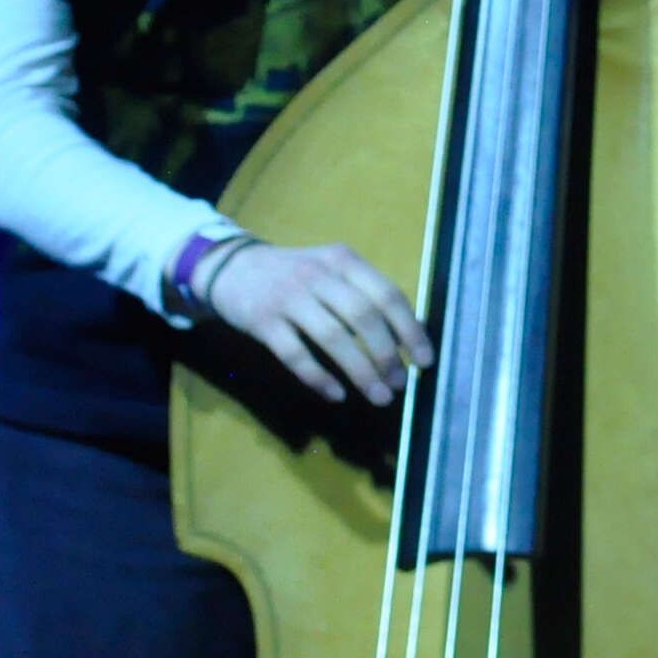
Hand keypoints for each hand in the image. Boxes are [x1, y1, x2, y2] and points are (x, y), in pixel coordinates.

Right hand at [204, 239, 428, 406]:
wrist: (233, 269)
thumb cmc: (295, 275)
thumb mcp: (331, 270)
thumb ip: (364, 294)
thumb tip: (407, 338)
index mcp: (343, 261)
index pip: (387, 295)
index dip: (410, 330)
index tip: (424, 361)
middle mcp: (318, 275)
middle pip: (362, 317)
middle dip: (386, 355)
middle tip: (399, 384)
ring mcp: (288, 297)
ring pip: (333, 338)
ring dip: (360, 372)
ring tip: (378, 397)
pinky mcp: (263, 321)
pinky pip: (296, 355)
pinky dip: (319, 377)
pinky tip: (336, 394)